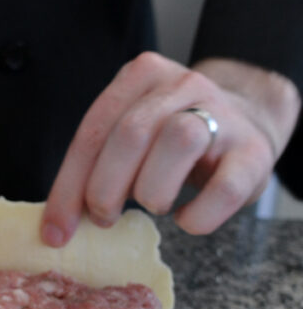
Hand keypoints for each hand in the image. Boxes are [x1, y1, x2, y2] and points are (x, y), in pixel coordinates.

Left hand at [41, 53, 300, 245]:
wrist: (248, 122)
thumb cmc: (171, 139)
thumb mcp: (131, 136)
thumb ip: (95, 165)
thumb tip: (56, 224)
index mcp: (140, 77)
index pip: (93, 132)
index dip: (68, 186)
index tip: (55, 231)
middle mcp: (182, 85)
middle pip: (131, 134)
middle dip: (104, 189)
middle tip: (103, 217)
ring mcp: (223, 114)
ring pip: (178, 142)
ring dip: (152, 190)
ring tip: (151, 204)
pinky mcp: (254, 151)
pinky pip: (223, 188)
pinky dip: (197, 215)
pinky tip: (185, 219)